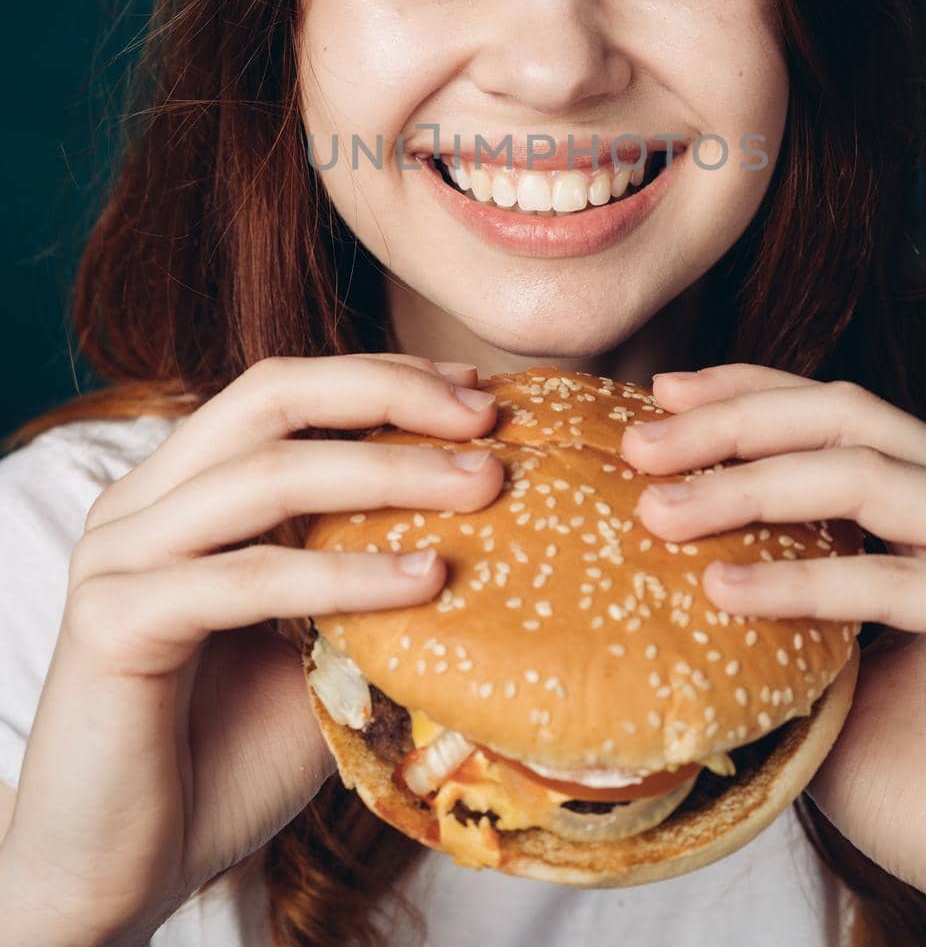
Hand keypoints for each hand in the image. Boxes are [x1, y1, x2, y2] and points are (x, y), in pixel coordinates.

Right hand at [0, 354, 501, 946]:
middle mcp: (142, 500)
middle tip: (486, 414)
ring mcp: (119, 554)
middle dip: (389, 391)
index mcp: (183, 488)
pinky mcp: (114, 621)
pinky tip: (424, 581)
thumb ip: (366, 576)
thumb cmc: (224, 755)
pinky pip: (247, 578)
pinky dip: (344, 573)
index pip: (287, 389)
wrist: (119, 874)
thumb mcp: (316, 645)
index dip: (383, 376)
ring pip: (267, 475)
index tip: (477, 388)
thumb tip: (487, 528)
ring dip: (388, 470)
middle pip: (271, 394)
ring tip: (481, 485)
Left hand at [620, 362, 925, 946]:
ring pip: (869, 477)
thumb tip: (650, 550)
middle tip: (642, 447)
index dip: (750, 390)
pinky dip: (802, 580)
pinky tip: (724, 588)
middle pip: (851, 418)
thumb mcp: (817, 667)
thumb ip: (766, 597)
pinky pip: (898, 582)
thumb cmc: (916, 777)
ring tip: (662, 513)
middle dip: (736, 422)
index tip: (661, 394)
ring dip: (751, 485)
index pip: (840, 411)